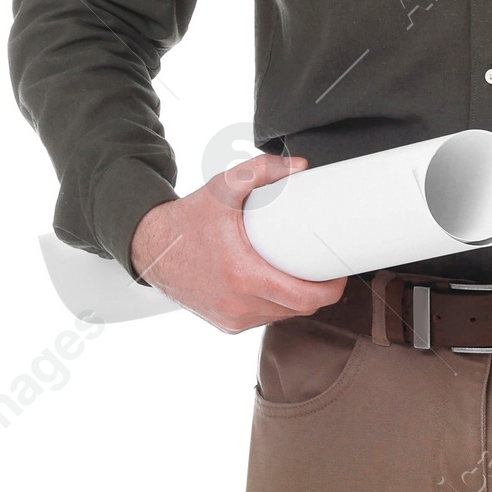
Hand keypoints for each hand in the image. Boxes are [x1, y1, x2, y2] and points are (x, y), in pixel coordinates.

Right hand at [129, 155, 346, 335]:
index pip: (304, 298)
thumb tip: (301, 167)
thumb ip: (262, 171)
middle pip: (298, 309)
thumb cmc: (188, 220)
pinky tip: (278, 287)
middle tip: (325, 269)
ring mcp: (232, 318)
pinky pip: (264, 318)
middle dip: (317, 291)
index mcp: (243, 276)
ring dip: (296, 299)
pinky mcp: (227, 324)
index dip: (330, 289)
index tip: (339, 273)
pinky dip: (275, 305)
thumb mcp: (223, 187)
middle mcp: (238, 305)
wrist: (151, 248)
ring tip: (302, 275)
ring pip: (282, 315)